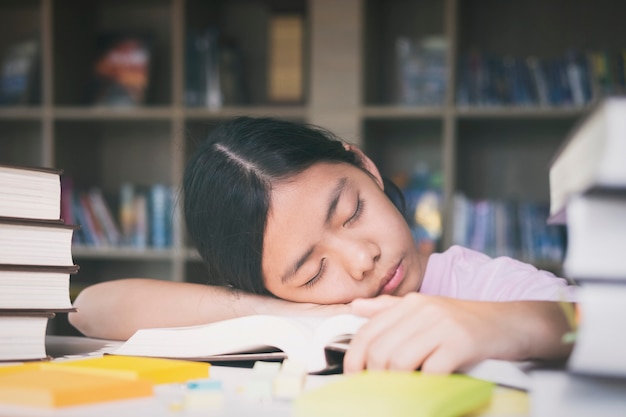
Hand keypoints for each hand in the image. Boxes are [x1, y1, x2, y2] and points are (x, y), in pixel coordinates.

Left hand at [343, 293, 532, 373]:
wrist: (510, 323)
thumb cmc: (464, 322)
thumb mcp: (425, 309)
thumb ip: (388, 308)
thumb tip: (356, 306)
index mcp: (410, 303)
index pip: (368, 332)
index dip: (354, 358)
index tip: (354, 377)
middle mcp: (423, 310)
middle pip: (381, 350)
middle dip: (375, 376)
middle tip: (379, 390)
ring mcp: (442, 325)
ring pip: (400, 361)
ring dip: (396, 383)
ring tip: (401, 392)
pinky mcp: (461, 343)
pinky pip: (430, 371)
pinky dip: (423, 387)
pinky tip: (425, 391)